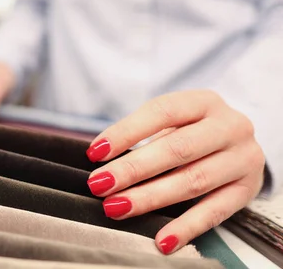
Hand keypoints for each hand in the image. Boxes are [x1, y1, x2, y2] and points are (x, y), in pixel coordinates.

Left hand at [85, 90, 264, 253]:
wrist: (240, 145)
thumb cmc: (194, 131)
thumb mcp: (175, 122)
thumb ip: (144, 135)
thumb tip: (99, 157)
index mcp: (204, 101)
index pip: (161, 112)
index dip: (126, 132)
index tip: (95, 152)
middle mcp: (230, 126)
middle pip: (176, 149)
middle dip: (132, 169)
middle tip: (100, 184)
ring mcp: (242, 159)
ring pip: (192, 181)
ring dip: (150, 197)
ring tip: (117, 207)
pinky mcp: (247, 191)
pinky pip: (214, 213)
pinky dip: (185, 227)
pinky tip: (161, 240)